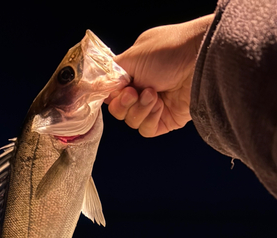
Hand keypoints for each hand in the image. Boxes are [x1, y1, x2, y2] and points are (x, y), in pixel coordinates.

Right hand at [106, 15, 213, 136]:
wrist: (200, 61)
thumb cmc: (171, 51)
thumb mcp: (133, 56)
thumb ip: (111, 73)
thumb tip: (93, 86)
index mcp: (134, 72)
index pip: (111, 93)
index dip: (110, 95)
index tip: (113, 90)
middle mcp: (143, 89)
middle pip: (119, 111)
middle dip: (123, 104)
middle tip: (134, 92)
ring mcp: (155, 107)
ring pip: (131, 122)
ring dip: (139, 109)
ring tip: (153, 94)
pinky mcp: (166, 121)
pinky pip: (146, 130)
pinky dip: (149, 118)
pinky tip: (159, 105)